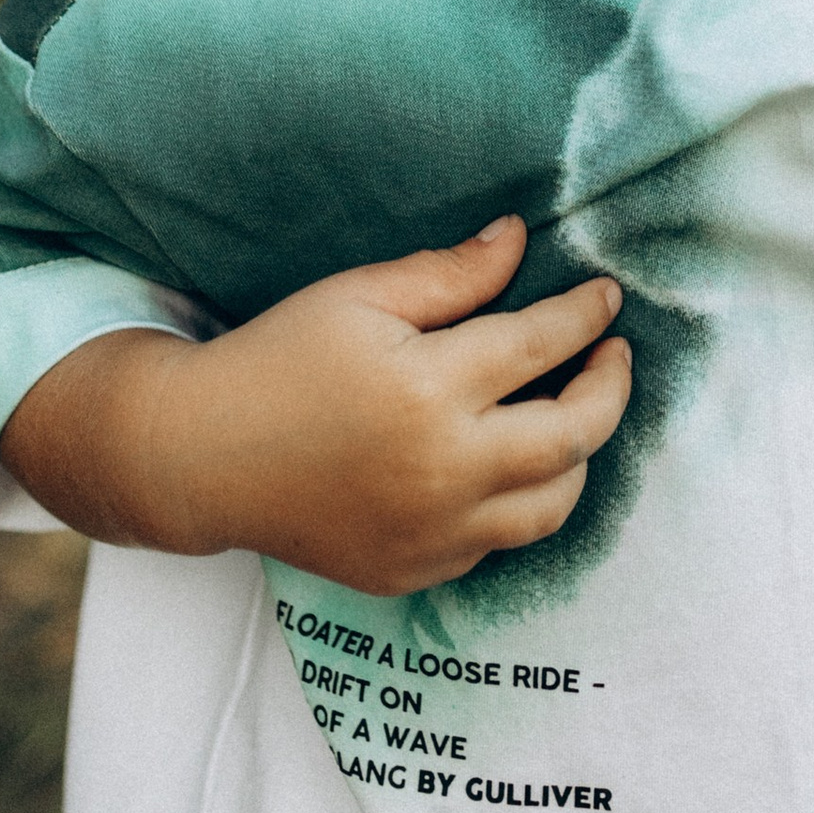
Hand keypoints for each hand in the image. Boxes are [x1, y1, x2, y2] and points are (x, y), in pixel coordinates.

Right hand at [0, 217, 630, 594]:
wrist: (201, 459)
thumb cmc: (278, 361)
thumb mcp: (359, 297)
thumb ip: (450, 274)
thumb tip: (520, 240)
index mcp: (429, 390)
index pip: (543, 345)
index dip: (586, 315)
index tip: (606, 296)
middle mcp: (442, 471)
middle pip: (574, 435)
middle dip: (610, 388)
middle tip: (612, 355)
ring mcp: (431, 533)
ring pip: (552, 504)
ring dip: (578, 455)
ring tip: (572, 411)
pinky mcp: (413, 572)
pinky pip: (497, 541)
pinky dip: (518, 501)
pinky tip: (508, 461)